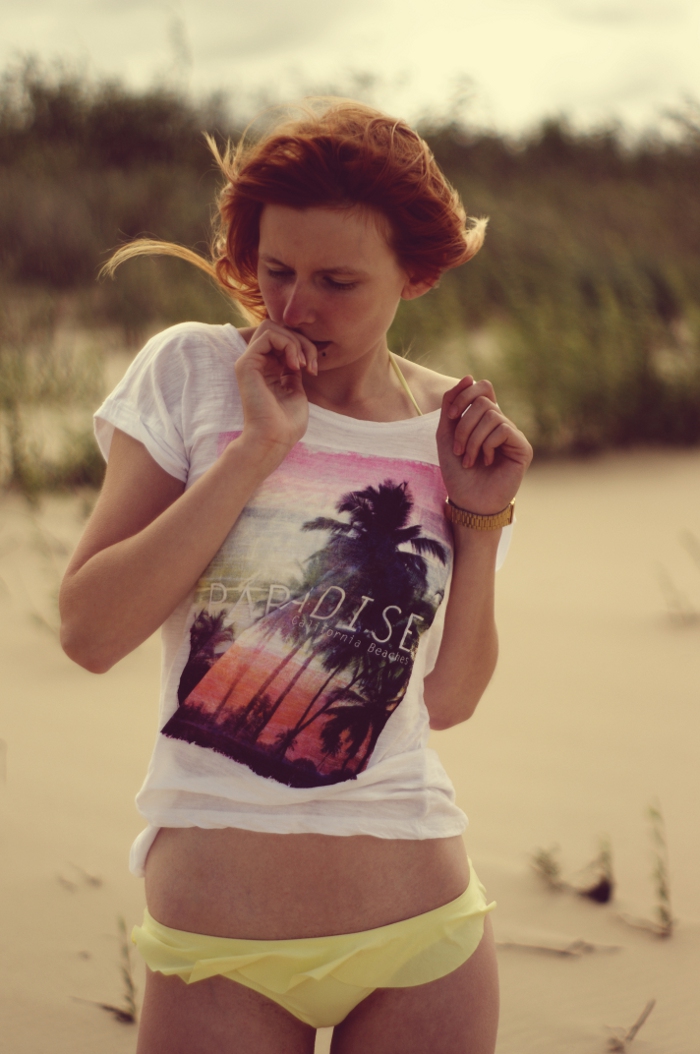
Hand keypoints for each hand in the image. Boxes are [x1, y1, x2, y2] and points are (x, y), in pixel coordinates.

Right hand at [235, 320, 319, 452]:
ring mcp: (249, 362)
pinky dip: (287, 344)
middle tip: (311, 364)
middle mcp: (256, 363)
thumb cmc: (287, 424)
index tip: (313, 369)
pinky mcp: (246, 363)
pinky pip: (268, 334)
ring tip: (303, 364)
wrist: (274, 439)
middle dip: (301, 340)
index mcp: (267, 370)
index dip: (303, 347)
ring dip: (295, 341)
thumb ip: (294, 370)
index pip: (283, 340)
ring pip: (272, 327)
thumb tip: (300, 353)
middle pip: (278, 329)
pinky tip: (295, 364)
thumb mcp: (296, 390)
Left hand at [436, 376, 532, 514]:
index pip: (482, 388)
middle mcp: (501, 423)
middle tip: (458, 449)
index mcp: (484, 419)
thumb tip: (469, 377)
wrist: (468, 502)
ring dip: (472, 439)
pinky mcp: (523, 447)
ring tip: (470, 459)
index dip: (464, 393)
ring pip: (491, 414)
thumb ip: (452, 406)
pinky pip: (502, 428)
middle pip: (482, 401)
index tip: (450, 414)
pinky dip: (486, 445)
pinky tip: (487, 461)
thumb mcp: (446, 435)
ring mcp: (513, 434)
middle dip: (463, 425)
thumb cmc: (457, 472)